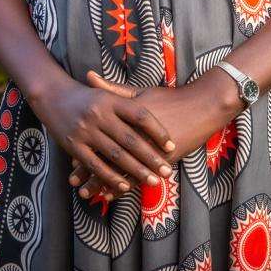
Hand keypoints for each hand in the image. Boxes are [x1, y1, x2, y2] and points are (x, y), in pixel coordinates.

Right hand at [26, 72, 175, 198]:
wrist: (52, 94)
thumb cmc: (85, 95)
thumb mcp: (106, 93)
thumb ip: (127, 100)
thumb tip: (157, 110)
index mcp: (111, 100)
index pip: (140, 115)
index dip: (157, 131)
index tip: (171, 145)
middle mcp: (99, 114)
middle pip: (131, 139)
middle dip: (150, 157)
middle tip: (166, 171)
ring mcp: (86, 130)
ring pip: (115, 155)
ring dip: (135, 171)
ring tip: (152, 181)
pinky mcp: (74, 145)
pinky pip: (95, 164)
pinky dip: (110, 177)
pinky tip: (124, 186)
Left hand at [69, 69, 241, 201]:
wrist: (200, 107)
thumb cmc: (168, 98)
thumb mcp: (138, 92)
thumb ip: (111, 89)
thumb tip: (88, 76)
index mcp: (125, 118)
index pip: (100, 137)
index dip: (84, 149)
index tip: (69, 159)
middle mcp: (134, 136)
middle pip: (106, 157)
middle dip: (88, 171)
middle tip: (73, 182)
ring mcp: (148, 150)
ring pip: (119, 172)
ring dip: (101, 184)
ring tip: (86, 194)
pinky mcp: (161, 161)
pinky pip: (138, 178)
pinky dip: (123, 186)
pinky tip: (112, 194)